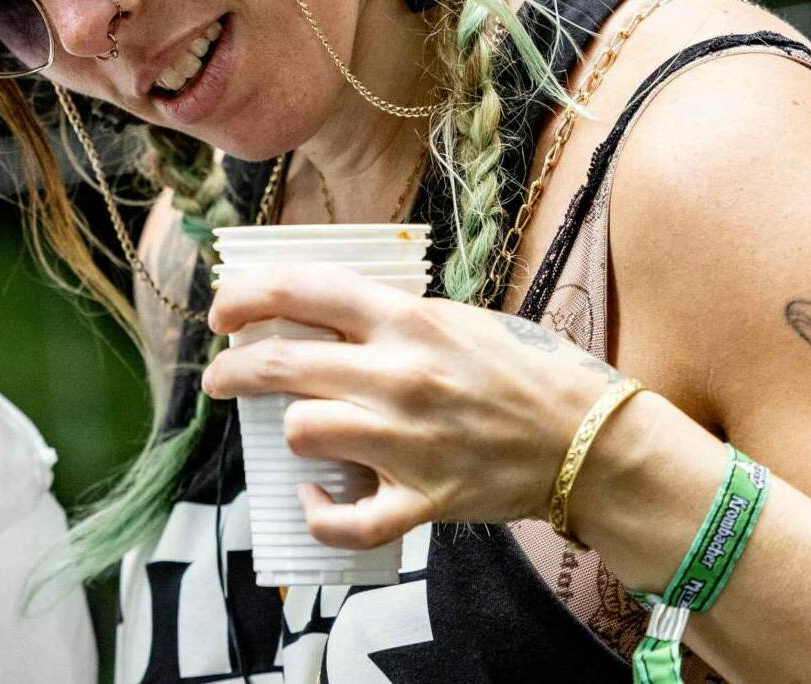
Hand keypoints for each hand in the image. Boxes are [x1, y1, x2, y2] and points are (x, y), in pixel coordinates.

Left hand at [200, 264, 620, 549]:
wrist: (591, 441)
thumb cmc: (521, 372)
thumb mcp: (453, 319)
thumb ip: (385, 317)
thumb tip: (311, 314)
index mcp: (405, 320)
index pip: (297, 290)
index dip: (242, 297)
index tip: (220, 312)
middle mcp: (399, 376)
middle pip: (279, 364)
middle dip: (231, 371)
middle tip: (219, 378)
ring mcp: (408, 442)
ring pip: (300, 432)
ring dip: (288, 432)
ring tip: (297, 432)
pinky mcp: (423, 500)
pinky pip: (345, 520)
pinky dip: (319, 513)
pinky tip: (313, 496)